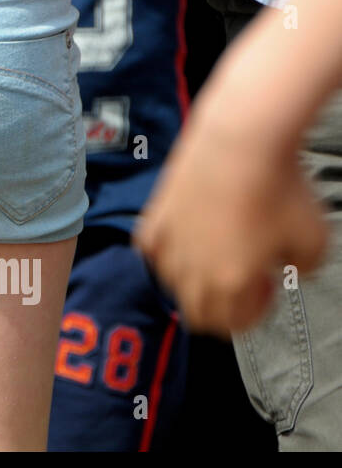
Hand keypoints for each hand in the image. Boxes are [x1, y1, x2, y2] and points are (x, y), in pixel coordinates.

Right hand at [135, 98, 328, 334]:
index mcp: (231, 284)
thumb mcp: (316, 242)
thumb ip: (302, 268)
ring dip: (193, 280)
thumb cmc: (276, 186)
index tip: (265, 291)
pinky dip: (165, 253)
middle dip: (221, 305)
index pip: (232, 325)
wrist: (241, 142)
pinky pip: (151, 251)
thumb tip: (289, 267)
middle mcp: (193, 271)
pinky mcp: (154, 220)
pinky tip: (183, 240)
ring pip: (172, 285)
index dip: (254, 313)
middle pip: (197, 314)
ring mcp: (169, 246)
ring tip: (215, 256)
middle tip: (241, 280)